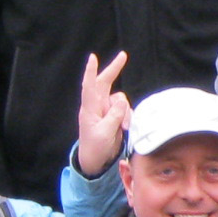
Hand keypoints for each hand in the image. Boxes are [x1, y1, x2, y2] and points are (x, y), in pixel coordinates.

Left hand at [73, 51, 131, 178]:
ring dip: (125, 112)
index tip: (93, 57)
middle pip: (105, 83)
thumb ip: (114, 116)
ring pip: (120, 100)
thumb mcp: (105, 133)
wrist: (96, 161)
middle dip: (114, 69)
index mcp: (90, 109)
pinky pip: (125, 109)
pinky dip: (128, 117)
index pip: (90, 86)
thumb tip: (122, 101)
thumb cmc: (95, 148)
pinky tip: (125, 128)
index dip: (91, 71)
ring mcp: (105, 111)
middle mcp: (97, 106)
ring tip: (124, 127)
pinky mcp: (113, 117)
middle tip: (123, 55)